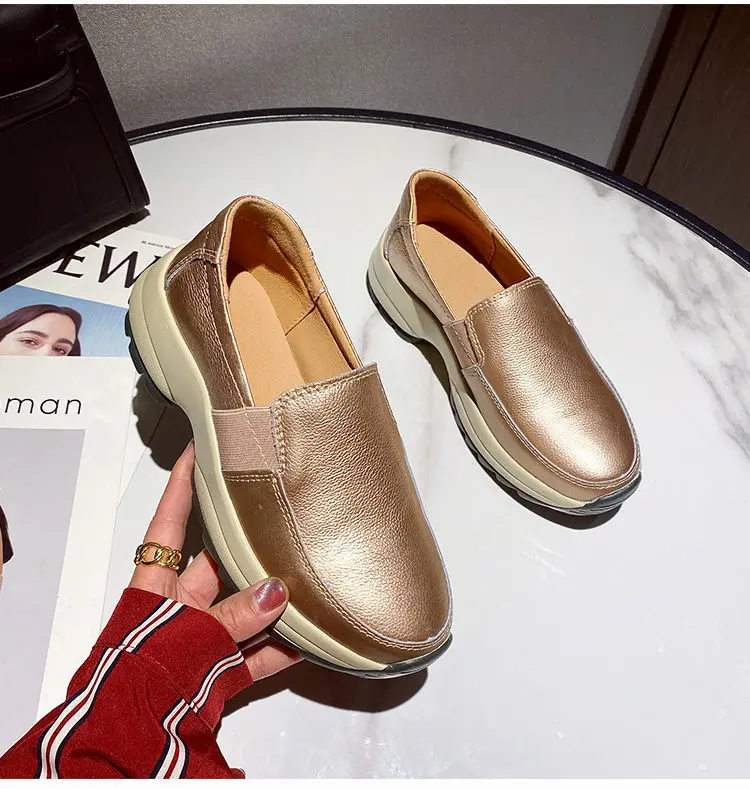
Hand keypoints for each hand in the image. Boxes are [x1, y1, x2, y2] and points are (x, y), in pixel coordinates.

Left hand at [130, 441, 300, 680]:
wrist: (130, 738)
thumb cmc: (141, 677)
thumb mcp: (188, 636)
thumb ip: (235, 616)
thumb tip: (279, 592)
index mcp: (157, 583)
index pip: (170, 521)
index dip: (183, 483)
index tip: (198, 447)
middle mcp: (181, 604)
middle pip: (219, 563)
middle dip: (248, 544)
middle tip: (278, 513)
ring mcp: (201, 637)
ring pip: (245, 608)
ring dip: (273, 600)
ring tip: (308, 573)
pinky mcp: (218, 670)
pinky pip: (257, 653)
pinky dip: (282, 648)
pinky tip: (311, 639)